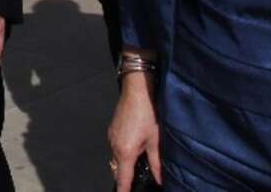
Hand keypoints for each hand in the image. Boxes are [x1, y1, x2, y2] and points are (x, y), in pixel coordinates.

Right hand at [109, 76, 161, 190]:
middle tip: (139, 179)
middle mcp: (114, 146)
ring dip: (125, 164)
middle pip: (117, 170)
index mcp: (125, 152)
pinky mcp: (112, 129)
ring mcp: (111, 136)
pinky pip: (115, 148)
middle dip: (126, 178)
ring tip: (139, 164)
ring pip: (116, 158)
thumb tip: (159, 180)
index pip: (122, 179)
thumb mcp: (155, 140)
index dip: (124, 191)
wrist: (136, 89)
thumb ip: (156, 163)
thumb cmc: (147, 114)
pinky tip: (135, 148)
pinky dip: (123, 153)